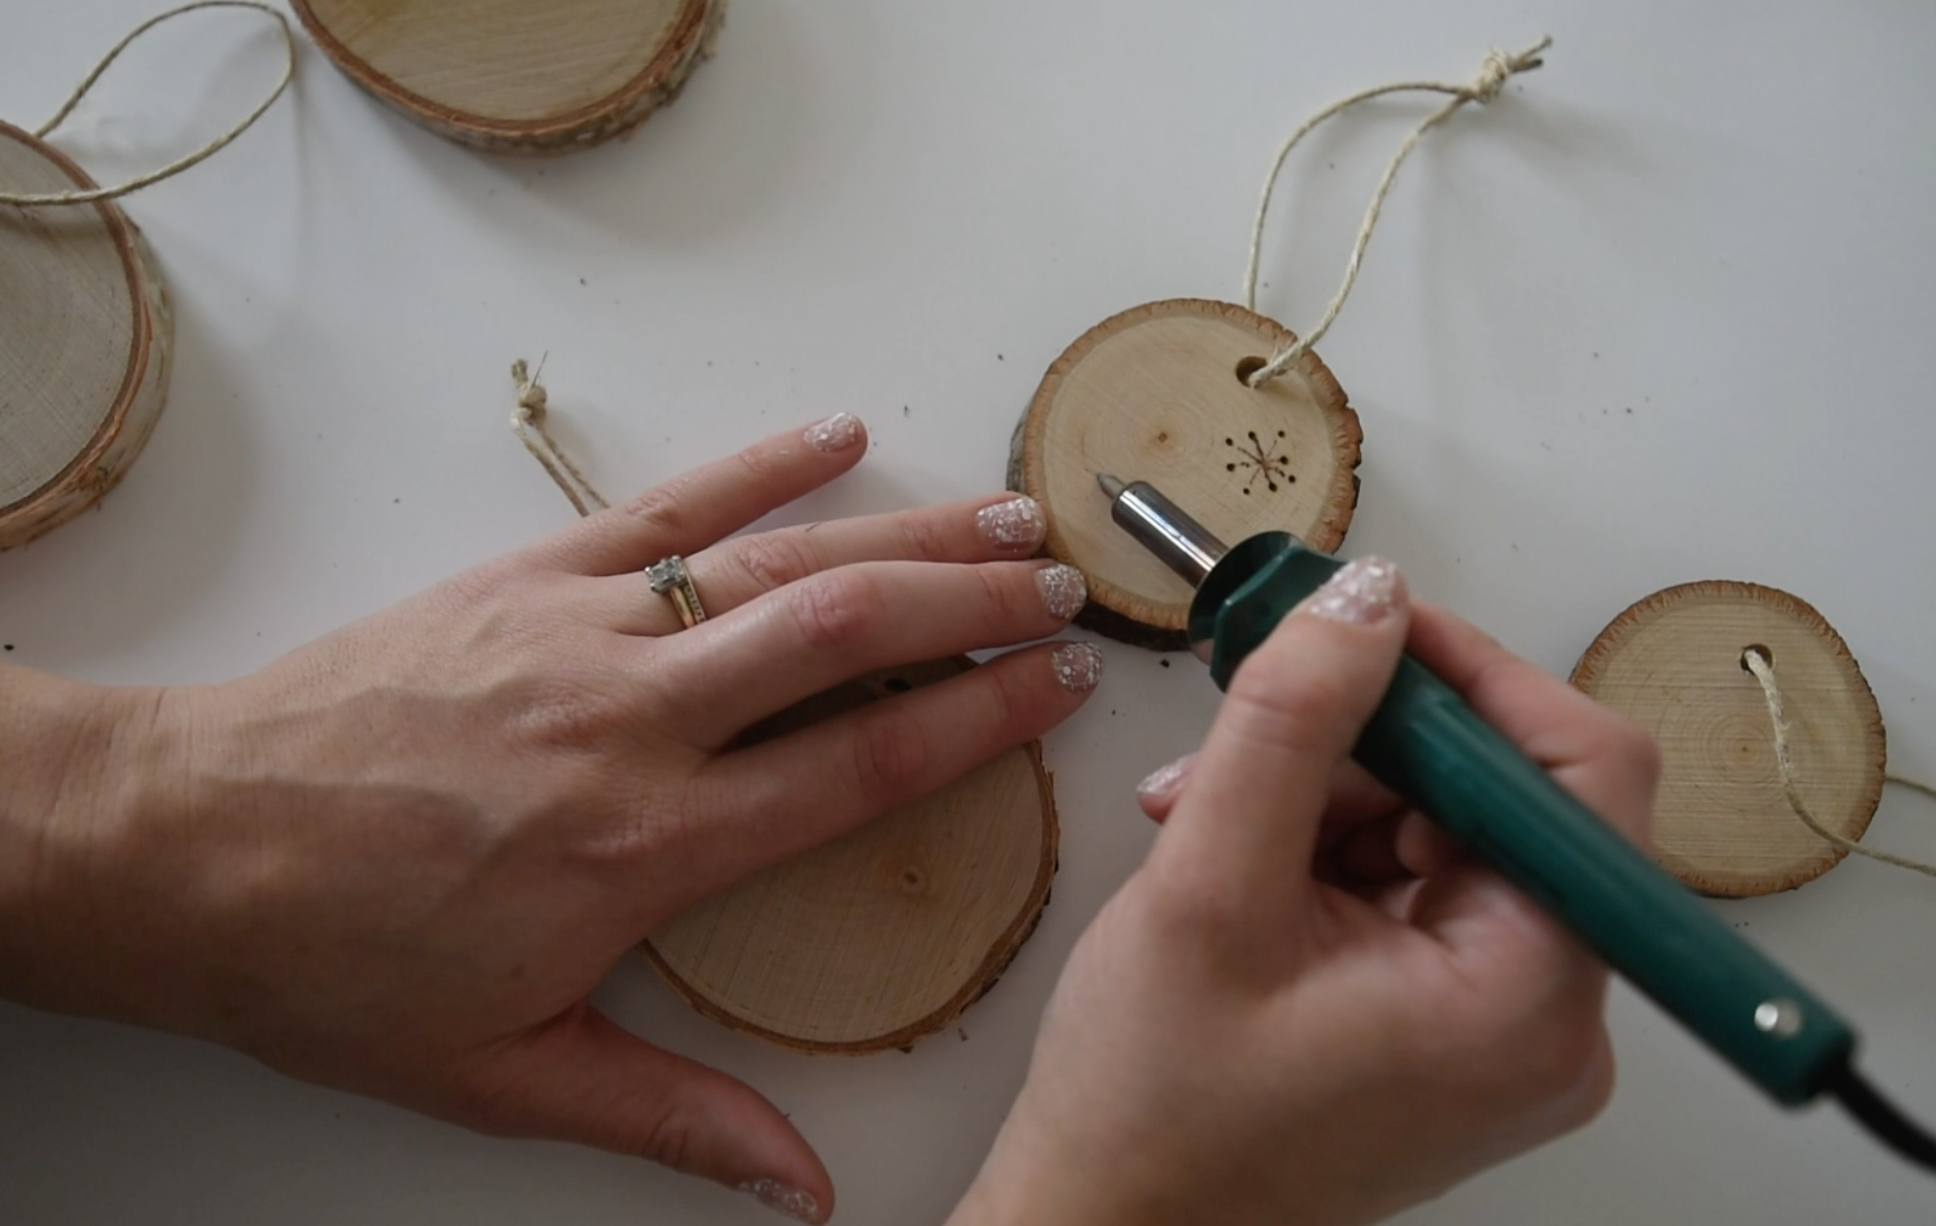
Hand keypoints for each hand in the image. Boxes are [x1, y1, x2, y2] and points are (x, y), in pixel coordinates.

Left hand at [6, 414, 1101, 1223]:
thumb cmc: (334, 964)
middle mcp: (637, 720)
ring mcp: (581, 630)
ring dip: (904, 534)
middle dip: (975, 605)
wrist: (183, 849)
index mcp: (652, 843)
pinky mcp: (522, 576)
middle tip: (1063, 590)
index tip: (1060, 689)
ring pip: (777, 565)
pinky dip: (758, 466)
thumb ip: (674, 1118)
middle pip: (848, 637)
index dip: (981, 720)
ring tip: (1001, 516)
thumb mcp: (508, 1073)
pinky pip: (664, 508)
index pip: (862, 763)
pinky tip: (835, 438)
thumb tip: (800, 1187)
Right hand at [949, 557, 1657, 1225]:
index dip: (1478, 673)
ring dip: (1325, 792)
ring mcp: (1501, 1024)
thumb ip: (1292, 724)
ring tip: (1206, 818)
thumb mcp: (1209, 889)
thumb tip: (1366, 600)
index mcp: (1529, 999)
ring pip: (1445, 827)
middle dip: (1367, 743)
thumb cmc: (1154, 1112)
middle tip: (1255, 717)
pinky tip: (1234, 857)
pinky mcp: (1452, 1023)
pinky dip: (1325, 845)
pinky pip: (1415, 880)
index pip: (1582, 772)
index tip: (1369, 625)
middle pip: (1504, 795)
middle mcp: (1548, 1019)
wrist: (1112, 1225)